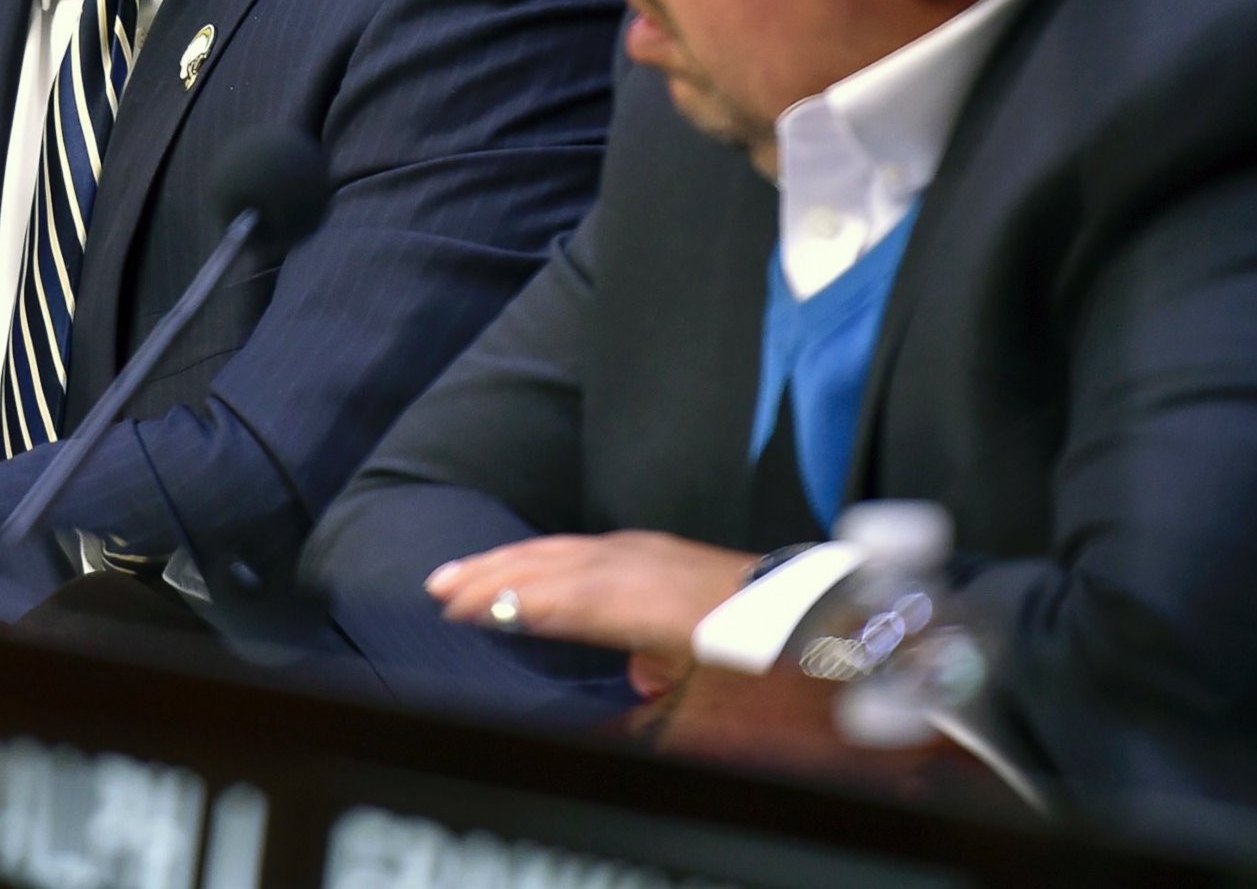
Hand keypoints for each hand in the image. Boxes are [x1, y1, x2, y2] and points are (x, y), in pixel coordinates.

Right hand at [425, 530, 754, 694]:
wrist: (820, 611)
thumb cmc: (764, 661)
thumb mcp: (712, 704)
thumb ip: (650, 710)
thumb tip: (606, 713)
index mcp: (648, 603)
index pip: (562, 599)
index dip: (508, 603)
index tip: (458, 611)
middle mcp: (638, 566)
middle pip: (549, 566)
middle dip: (489, 575)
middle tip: (435, 589)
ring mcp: (644, 550)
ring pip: (559, 550)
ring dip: (505, 559)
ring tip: (457, 572)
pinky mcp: (652, 546)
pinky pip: (577, 544)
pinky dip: (537, 552)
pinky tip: (519, 561)